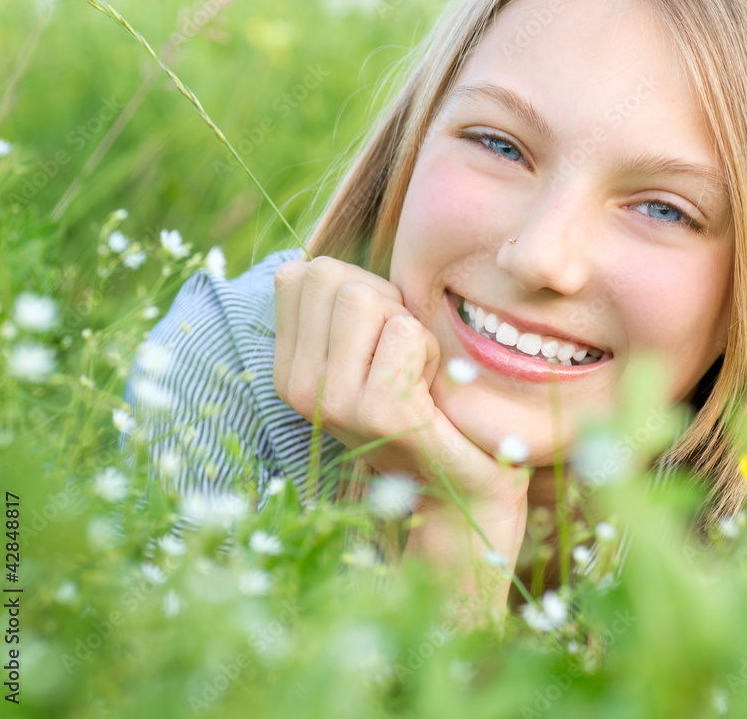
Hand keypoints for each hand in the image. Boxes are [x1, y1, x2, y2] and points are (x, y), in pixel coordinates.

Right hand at [272, 255, 529, 508]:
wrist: (459, 484)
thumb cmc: (422, 402)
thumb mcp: (369, 348)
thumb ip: (339, 307)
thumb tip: (312, 263)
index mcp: (287, 367)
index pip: (303, 272)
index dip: (358, 289)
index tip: (379, 339)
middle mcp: (297, 387)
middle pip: (335, 279)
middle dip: (386, 304)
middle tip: (403, 359)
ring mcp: (332, 404)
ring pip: (370, 299)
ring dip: (411, 329)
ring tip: (417, 375)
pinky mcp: (379, 415)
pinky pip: (406, 334)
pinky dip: (432, 352)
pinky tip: (431, 394)